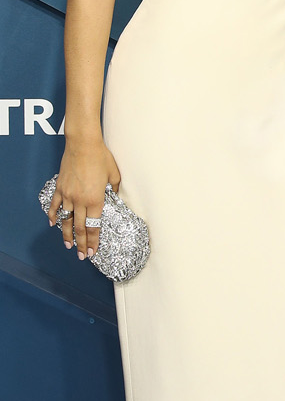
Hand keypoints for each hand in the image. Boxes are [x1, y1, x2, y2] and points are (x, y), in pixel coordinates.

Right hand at [48, 138, 120, 260]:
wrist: (83, 144)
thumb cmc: (101, 157)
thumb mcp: (114, 175)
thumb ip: (114, 189)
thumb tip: (113, 196)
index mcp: (96, 200)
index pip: (94, 226)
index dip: (93, 241)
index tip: (92, 252)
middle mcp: (80, 201)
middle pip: (80, 228)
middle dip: (81, 244)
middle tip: (81, 256)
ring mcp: (68, 195)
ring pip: (66, 220)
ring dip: (67, 234)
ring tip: (68, 246)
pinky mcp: (60, 188)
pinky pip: (55, 205)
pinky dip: (53, 215)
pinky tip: (53, 224)